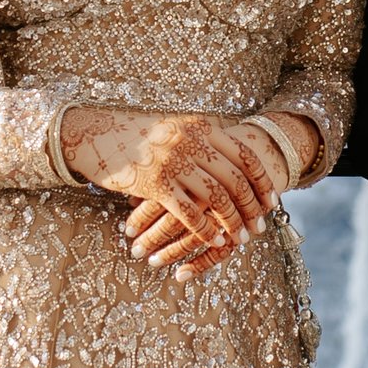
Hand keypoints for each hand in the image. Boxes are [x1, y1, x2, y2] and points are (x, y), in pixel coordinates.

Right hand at [61, 106, 281, 275]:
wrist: (96, 135)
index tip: (271, 200)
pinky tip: (214, 241)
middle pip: (235, 180)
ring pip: (216, 199)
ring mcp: (173, 163)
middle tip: (259, 227)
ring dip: (232, 222)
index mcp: (201, 127)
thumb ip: (203, 138)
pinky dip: (206, 230)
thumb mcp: (176, 127)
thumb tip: (234, 157)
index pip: (244, 155)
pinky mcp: (155, 185)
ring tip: (240, 238)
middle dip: (251, 207)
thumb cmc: (138, 136)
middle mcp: (191, 142)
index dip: (261, 181)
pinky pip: (189, 213)